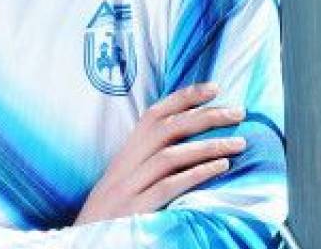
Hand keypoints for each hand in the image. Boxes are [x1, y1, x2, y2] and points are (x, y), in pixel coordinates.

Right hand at [73, 83, 245, 224]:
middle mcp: (124, 167)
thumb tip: (186, 146)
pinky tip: (221, 168)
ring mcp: (127, 189)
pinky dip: (196, 175)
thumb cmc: (109, 217)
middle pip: (166, 130)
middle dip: (205, 116)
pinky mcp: (134, 212)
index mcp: (124, 156)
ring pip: (169, 156)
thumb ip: (147, 164)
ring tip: (239, 143)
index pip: (153, 115)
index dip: (184, 98)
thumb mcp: (123, 184)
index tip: (215, 88)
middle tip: (238, 112)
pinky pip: (168, 188)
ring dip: (208, 146)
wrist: (81, 247)